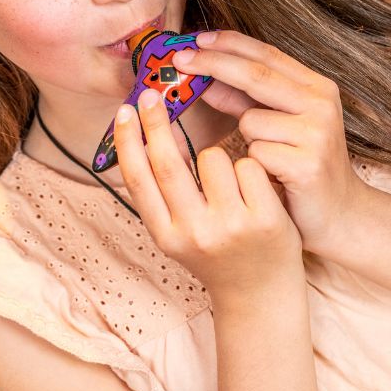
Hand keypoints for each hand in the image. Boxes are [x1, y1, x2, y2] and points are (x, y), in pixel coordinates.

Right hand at [114, 87, 304, 298]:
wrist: (261, 296)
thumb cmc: (217, 254)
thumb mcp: (180, 233)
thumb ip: (165, 196)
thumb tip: (148, 137)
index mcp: (166, 236)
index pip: (138, 181)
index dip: (128, 142)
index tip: (124, 110)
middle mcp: (194, 233)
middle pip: (169, 163)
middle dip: (157, 123)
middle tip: (152, 95)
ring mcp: (231, 226)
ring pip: (215, 157)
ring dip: (219, 157)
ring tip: (230, 186)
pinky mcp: (266, 220)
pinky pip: (249, 165)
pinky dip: (250, 169)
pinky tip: (257, 192)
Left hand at [171, 30, 366, 258]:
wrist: (341, 215)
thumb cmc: (302, 165)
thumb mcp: (279, 124)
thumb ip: (247, 99)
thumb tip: (203, 76)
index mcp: (317, 87)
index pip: (267, 54)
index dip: (229, 44)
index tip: (195, 38)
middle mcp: (321, 103)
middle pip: (255, 74)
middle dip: (213, 64)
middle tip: (180, 59)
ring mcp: (316, 133)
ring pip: (250, 120)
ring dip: (246, 140)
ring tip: (271, 159)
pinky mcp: (306, 164)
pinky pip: (255, 153)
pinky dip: (255, 166)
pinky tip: (276, 179)